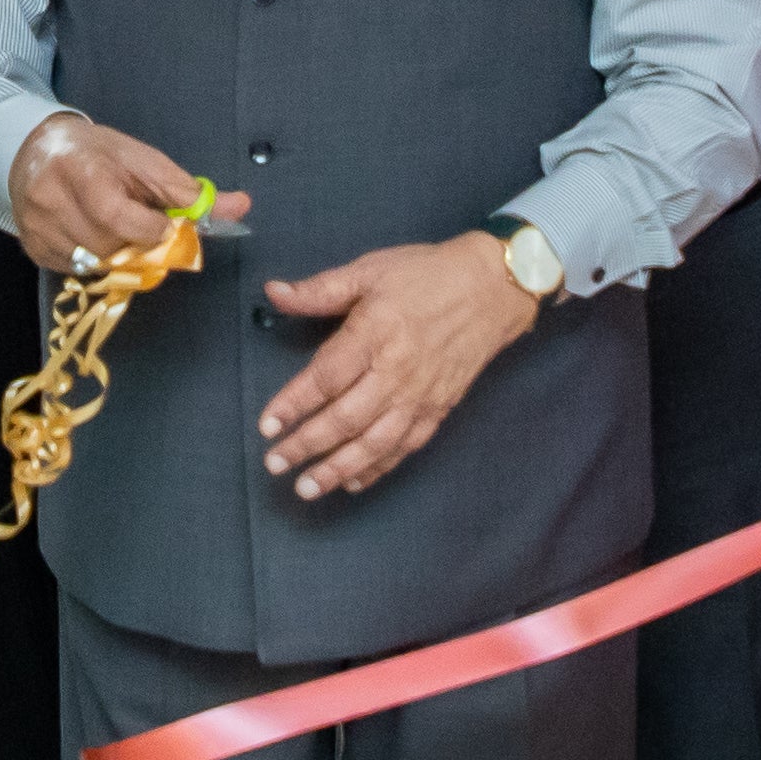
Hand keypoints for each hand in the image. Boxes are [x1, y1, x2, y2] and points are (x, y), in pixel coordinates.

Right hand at [7, 113, 244, 278]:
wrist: (35, 149)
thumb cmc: (98, 153)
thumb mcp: (144, 160)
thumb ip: (189, 190)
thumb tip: (240, 207)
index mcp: (80, 168)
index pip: (116, 215)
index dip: (148, 229)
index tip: (161, 224)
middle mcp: (50, 200)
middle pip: (109, 246)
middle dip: (137, 243)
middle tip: (141, 226)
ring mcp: (37, 228)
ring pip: (95, 265)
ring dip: (119, 255)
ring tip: (116, 228)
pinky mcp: (33, 249)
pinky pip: (78, 271)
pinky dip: (96, 261)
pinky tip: (94, 234)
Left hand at [257, 231, 539, 499]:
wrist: (493, 288)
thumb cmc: (427, 275)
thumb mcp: (369, 271)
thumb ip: (319, 289)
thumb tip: (273, 292)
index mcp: (375, 333)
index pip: (326, 378)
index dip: (293, 404)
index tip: (267, 425)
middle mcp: (397, 371)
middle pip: (345, 419)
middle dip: (306, 446)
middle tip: (275, 463)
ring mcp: (419, 395)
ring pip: (374, 443)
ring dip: (338, 469)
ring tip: (307, 488)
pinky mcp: (438, 409)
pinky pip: (404, 447)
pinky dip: (378, 468)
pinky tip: (353, 482)